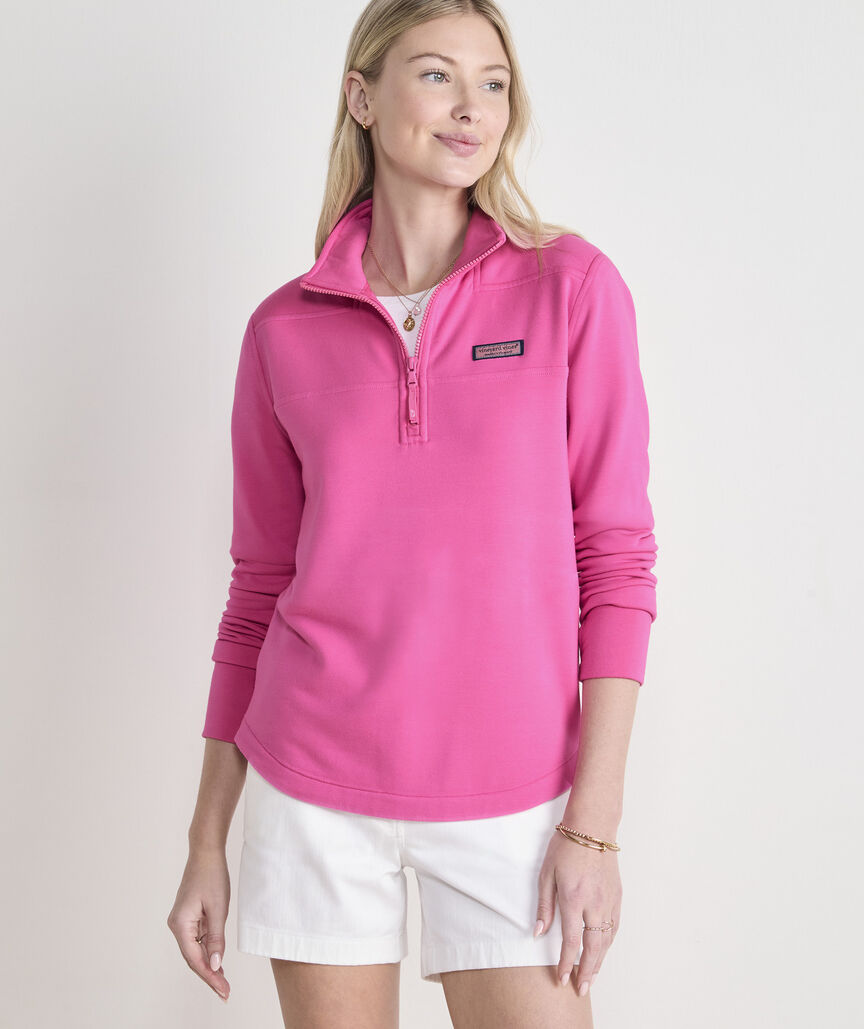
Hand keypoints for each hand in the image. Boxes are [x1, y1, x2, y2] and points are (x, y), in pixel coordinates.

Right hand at [166, 846, 231, 1001]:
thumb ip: (216, 938)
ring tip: (224, 982)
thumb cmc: (212, 876)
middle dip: (209, 975)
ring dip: (209, 964)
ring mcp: (182, 922)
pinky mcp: (189, 917)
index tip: (223, 991)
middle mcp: (177, 925)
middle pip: (193, 958)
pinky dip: (208, 950)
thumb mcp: (219, 909)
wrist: (206, 852)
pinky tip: (218, 962)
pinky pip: (198, 939)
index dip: (210, 977)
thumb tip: (215, 964)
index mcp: (180, 924)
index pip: (195, 959)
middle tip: (225, 993)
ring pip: (195, 950)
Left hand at [534, 831, 620, 995]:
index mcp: (573, 898)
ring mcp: (609, 900)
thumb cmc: (565, 847)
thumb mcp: (546, 874)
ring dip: (599, 962)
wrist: (592, 828)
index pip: (571, 941)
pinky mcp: (617, 895)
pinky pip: (615, 926)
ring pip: (607, 940)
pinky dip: (609, 943)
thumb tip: (539, 934)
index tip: (562, 978)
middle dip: (587, 972)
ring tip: (591, 977)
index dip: (566, 963)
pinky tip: (603, 951)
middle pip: (593, 947)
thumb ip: (544, 906)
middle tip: (581, 989)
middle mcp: (594, 903)